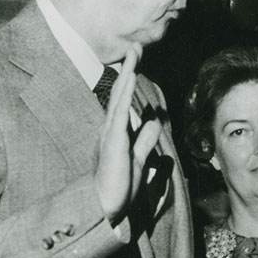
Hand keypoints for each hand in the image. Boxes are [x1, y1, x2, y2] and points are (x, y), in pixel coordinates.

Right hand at [95, 50, 160, 222]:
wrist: (105, 210)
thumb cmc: (119, 189)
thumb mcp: (138, 160)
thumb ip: (144, 142)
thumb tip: (152, 123)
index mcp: (117, 134)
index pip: (126, 103)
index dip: (131, 83)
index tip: (137, 64)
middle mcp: (111, 130)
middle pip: (121, 94)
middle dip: (128, 70)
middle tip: (135, 48)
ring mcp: (110, 134)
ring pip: (119, 97)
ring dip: (127, 74)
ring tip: (133, 53)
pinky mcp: (112, 141)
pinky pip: (119, 111)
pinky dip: (125, 92)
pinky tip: (130, 76)